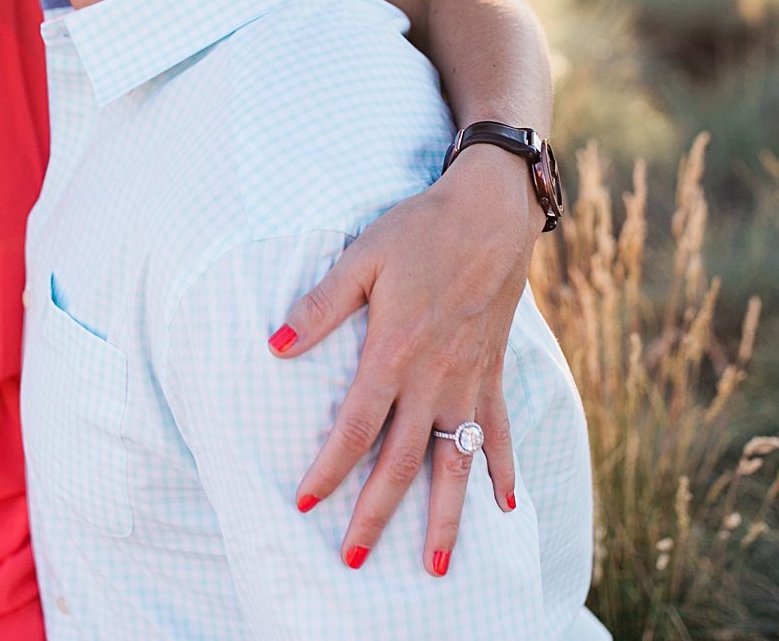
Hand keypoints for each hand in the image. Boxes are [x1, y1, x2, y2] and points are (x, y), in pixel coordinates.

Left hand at [268, 144, 541, 575]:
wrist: (491, 213)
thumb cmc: (420, 229)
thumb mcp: (362, 257)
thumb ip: (321, 304)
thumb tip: (275, 344)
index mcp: (395, 353)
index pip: (356, 427)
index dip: (330, 468)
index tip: (305, 502)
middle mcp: (434, 379)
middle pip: (403, 461)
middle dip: (377, 514)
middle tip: (354, 560)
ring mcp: (468, 382)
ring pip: (455, 463)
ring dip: (445, 517)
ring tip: (434, 566)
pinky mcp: (493, 373)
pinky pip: (498, 432)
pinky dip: (500, 469)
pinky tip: (503, 505)